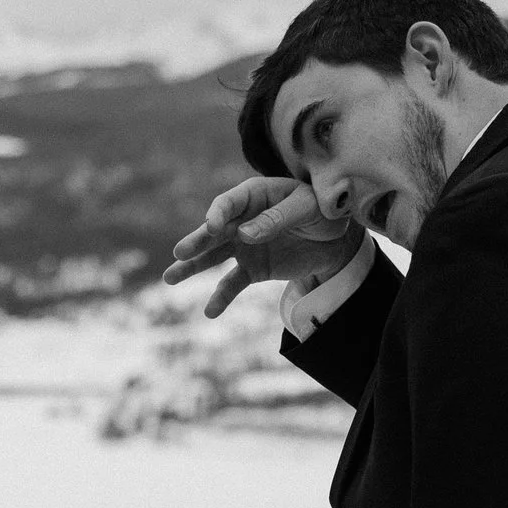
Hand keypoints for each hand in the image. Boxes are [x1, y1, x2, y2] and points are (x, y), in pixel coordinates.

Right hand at [162, 175, 364, 318]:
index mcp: (255, 196)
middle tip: (180, 253)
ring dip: (192, 268)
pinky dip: (221, 298)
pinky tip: (210, 312)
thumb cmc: (322, 212)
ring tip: (170, 278)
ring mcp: (244, 246)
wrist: (337, 238)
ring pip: (213, 257)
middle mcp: (242, 220)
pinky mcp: (252, 269)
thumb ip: (276, 219)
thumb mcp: (306, 209)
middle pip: (215, 231)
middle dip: (197, 241)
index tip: (212, 226)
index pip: (230, 203)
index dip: (219, 214)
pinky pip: (233, 283)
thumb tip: (244, 234)